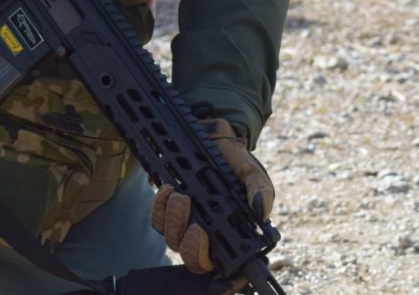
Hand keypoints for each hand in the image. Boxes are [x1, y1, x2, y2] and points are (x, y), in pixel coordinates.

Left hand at [150, 119, 274, 286]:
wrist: (213, 139)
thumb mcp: (253, 174)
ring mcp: (187, 225)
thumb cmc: (235, 162)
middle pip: (196, 262)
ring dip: (176, 221)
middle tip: (198, 228)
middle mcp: (210, 237)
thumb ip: (260, 191)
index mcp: (234, 235)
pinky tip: (169, 189)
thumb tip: (261, 212)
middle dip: (194, 249)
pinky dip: (161, 207)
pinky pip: (158, 221)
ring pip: (174, 242)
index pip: (233, 270)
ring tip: (182, 196)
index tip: (221, 283)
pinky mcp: (169, 212)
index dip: (228, 284)